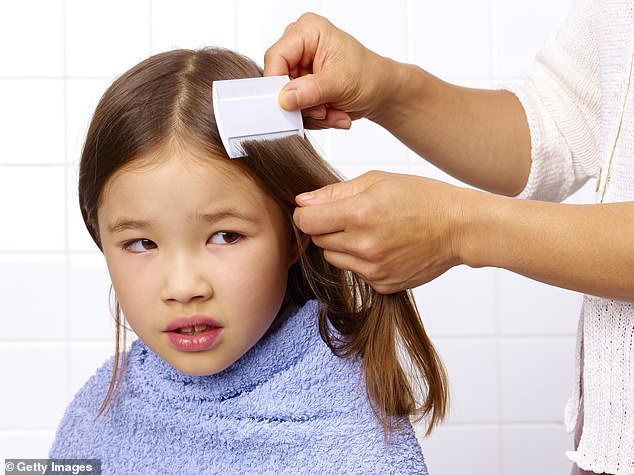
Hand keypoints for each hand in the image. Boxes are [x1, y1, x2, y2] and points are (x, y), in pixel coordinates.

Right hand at [264, 13, 392, 129]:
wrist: (380, 90)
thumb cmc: (368, 75)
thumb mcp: (340, 82)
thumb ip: (310, 91)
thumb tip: (284, 98)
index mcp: (308, 31)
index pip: (276, 56)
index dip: (277, 83)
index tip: (287, 104)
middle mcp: (299, 46)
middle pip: (279, 81)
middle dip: (302, 103)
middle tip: (324, 111)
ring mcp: (298, 67)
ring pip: (286, 99)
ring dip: (310, 114)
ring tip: (333, 112)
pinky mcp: (300, 86)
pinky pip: (295, 108)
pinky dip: (313, 117)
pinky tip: (331, 112)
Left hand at [293, 171, 466, 292]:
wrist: (459, 228)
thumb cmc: (422, 198)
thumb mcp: (378, 180)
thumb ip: (335, 192)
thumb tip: (303, 201)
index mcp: (360, 214)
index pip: (306, 221)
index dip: (306, 212)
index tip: (314, 209)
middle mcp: (363, 246)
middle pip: (317, 239)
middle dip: (327, 226)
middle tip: (352, 216)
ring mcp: (373, 269)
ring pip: (333, 257)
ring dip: (342, 244)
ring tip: (370, 230)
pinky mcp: (382, 284)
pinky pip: (355, 272)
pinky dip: (361, 260)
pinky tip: (384, 246)